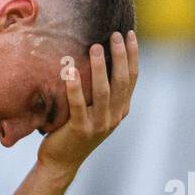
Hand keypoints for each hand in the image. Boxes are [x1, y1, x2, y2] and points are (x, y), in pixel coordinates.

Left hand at [37, 29, 137, 180]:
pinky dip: (75, 88)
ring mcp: (99, 124)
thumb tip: (95, 53)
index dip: (132, 55)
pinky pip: (79, 106)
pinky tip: (70, 71)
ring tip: (94, 47)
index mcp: (120, 109)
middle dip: (120, 56)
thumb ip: (99, 89)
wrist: (62, 161)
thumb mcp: (94, 109)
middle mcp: (114, 116)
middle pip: (121, 81)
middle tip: (114, 34)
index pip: (132, 78)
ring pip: (104, 92)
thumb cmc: (74, 129)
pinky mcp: (81, 130)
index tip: (128, 34)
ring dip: (100, 68)